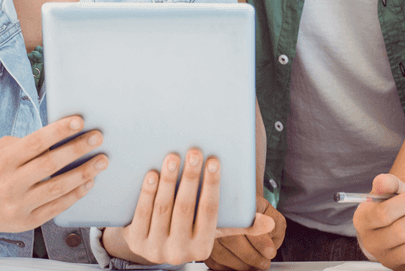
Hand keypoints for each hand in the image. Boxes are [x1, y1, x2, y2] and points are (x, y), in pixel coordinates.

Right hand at [0, 115, 106, 235]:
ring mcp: (18, 205)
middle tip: (98, 137)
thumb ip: (28, 142)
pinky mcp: (27, 222)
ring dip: (83, 173)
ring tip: (101, 160)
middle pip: (49, 165)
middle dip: (77, 149)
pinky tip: (89, 181)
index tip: (79, 121)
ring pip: (57, 188)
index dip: (58, 131)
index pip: (34, 143)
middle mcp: (9, 184)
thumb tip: (64, 133)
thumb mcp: (1, 151)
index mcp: (2, 162)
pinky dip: (76, 194)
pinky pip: (57, 206)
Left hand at [104, 151, 275, 265]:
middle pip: (186, 207)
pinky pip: (142, 213)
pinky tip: (152, 174)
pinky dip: (147, 192)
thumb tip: (269, 225)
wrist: (150, 245)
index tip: (214, 161)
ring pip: (163, 208)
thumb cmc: (188, 229)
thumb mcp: (213, 230)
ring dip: (169, 181)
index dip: (212, 185)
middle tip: (195, 152)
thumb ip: (239, 225)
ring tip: (174, 157)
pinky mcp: (135, 241)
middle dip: (191, 177)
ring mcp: (155, 248)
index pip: (210, 211)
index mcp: (203, 247)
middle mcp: (179, 251)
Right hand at [353, 173, 404, 270]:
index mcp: (363, 220)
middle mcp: (372, 244)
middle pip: (401, 232)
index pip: (384, 214)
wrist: (398, 224)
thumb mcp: (390, 190)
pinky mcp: (404, 270)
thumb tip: (382, 182)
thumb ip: (387, 182)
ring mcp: (387, 260)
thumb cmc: (394, 205)